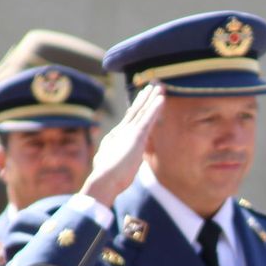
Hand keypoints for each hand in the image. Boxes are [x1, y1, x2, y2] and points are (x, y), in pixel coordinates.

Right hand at [81, 83, 166, 207]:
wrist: (104, 179)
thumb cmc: (106, 179)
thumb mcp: (110, 166)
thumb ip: (113, 160)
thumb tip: (109, 163)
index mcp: (116, 137)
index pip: (129, 120)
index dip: (137, 108)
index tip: (142, 99)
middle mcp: (121, 131)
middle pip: (135, 111)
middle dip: (144, 98)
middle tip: (151, 86)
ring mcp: (129, 132)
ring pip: (142, 111)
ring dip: (151, 98)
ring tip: (159, 86)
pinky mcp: (136, 136)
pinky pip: (148, 118)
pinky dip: (155, 107)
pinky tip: (161, 98)